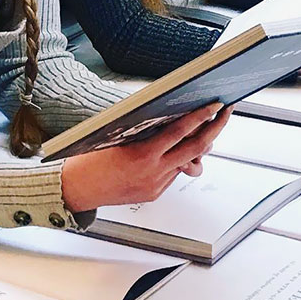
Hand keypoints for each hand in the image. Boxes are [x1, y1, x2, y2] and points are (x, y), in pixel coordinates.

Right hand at [61, 103, 232, 212]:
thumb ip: (147, 130)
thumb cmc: (90, 160)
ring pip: (189, 163)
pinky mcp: (154, 194)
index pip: (181, 132)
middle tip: (225, 113)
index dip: (201, 117)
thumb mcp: (117, 136)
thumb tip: (170, 119)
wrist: (76, 190)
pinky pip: (174, 173)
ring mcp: (156, 186)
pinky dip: (177, 159)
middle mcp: (154, 173)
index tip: (214, 105)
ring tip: (203, 130)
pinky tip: (173, 150)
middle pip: (196, 149)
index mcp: (143, 155)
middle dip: (215, 129)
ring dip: (198, 147)